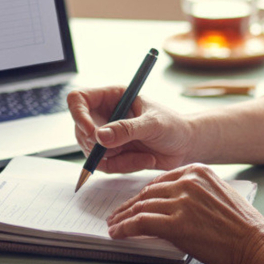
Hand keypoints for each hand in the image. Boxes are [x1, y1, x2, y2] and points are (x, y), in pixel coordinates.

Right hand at [66, 86, 195, 172]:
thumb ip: (127, 129)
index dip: (78, 114)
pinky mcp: (112, 154)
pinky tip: (146, 160)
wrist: (185, 146)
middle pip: (81, 130)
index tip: (92, 132)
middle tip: (121, 150)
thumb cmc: (173, 126)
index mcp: (112, 97)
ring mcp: (107, 136)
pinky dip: (125, 166)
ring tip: (145, 155)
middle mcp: (105, 115)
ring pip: (92, 152)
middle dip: (100, 146)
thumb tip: (99, 137)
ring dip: (118, 159)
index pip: (78, 99)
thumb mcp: (152, 124)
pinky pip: (106, 166)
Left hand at [106, 164, 263, 263]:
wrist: (256, 244)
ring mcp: (181, 202)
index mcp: (198, 171)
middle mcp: (188, 182)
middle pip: (148, 193)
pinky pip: (140, 223)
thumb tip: (171, 201)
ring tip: (115, 225)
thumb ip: (195, 192)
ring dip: (123, 218)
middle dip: (130, 205)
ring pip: (141, 207)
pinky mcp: (176, 224)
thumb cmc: (243, 226)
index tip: (133, 202)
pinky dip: (125, 228)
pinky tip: (118, 233)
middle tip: (118, 214)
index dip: (142, 194)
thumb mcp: (219, 195)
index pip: (160, 181)